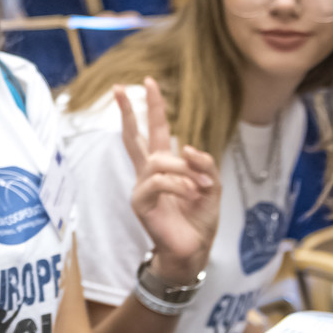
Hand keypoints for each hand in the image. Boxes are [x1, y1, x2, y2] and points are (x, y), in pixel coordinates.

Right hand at [115, 77, 220, 284]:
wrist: (193, 250)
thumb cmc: (199, 219)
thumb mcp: (212, 185)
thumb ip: (204, 163)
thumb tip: (186, 147)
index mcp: (165, 166)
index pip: (154, 131)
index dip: (151, 107)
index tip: (146, 82)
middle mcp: (149, 173)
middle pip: (134, 136)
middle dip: (128, 111)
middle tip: (120, 87)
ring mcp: (142, 186)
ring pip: (159, 161)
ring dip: (185, 170)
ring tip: (201, 186)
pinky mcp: (140, 202)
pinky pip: (159, 182)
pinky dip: (180, 186)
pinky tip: (191, 195)